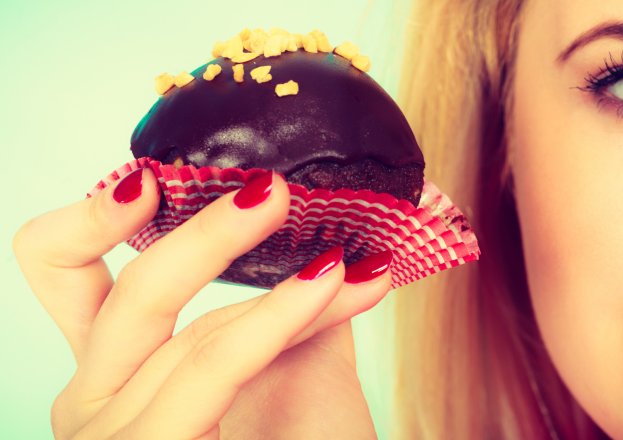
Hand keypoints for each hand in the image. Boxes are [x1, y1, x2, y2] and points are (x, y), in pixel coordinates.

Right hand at [13, 169, 390, 438]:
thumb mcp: (270, 373)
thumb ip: (275, 317)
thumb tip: (323, 250)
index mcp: (110, 371)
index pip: (61, 273)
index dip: (90, 220)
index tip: (149, 182)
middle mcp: (94, 402)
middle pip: (133, 296)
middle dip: (208, 236)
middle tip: (276, 192)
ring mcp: (112, 435)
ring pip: (199, 334)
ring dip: (281, 288)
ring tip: (343, 258)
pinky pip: (215, 367)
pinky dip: (280, 318)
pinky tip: (337, 283)